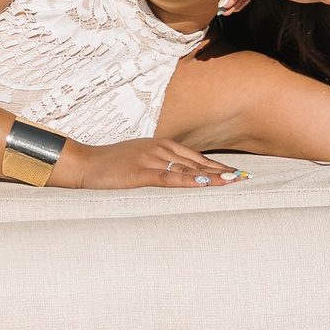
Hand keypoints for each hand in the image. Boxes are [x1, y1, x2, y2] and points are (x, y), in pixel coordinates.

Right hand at [55, 137, 244, 188]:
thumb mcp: (137, 159)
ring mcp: (150, 160)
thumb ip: (157, 164)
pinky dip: (189, 181)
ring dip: (212, 176)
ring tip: (233, 181)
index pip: (195, 157)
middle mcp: (158, 149)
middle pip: (197, 162)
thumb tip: (175, 175)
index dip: (217, 165)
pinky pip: (169, 178)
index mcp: (159, 145)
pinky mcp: (140, 173)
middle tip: (244, 178)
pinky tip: (204, 184)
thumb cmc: (109, 165)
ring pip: (188, 169)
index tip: (236, 172)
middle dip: (222, 171)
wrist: (84, 164)